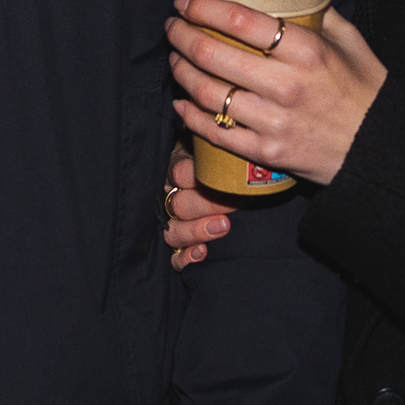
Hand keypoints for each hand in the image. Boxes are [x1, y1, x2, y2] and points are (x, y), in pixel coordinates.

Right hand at [162, 146, 230, 269]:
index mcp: (176, 172)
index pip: (180, 173)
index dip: (202, 177)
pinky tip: (203, 253)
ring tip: (223, 226)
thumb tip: (233, 145)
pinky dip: (186, 257)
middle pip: (179, 205)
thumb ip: (219, 154)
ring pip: (173, 233)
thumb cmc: (224, 170)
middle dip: (208, 205)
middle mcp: (171, 199)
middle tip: (234, 205)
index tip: (229, 179)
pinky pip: (174, 259)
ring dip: (197, 230)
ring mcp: (173, 225)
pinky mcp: (179, 249)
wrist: (225, 191)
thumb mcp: (217, 155)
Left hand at [164, 0, 383, 189]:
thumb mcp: (350, 42)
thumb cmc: (366, 91)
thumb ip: (320, 15)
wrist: (382, 150)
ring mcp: (274, 121)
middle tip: (173, 28)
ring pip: (208, 94)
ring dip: (182, 73)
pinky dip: (192, 117)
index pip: (240, 20)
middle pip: (214, 55)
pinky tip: (182, 104)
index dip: (203, 8)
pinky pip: (217, 133)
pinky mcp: (267, 152)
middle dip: (182, 37)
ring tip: (175, 61)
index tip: (185, 3)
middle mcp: (286, 84)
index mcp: (306, 50)